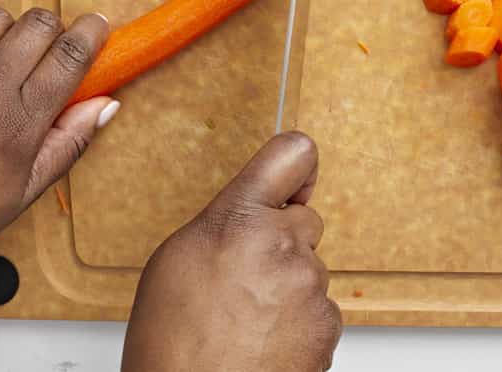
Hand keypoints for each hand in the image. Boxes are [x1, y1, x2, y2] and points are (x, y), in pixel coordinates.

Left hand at [0, 6, 116, 298]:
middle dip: (57, 30)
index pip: (69, 55)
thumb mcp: (21, 194)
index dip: (93, 33)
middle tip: (56, 54)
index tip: (100, 30)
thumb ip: (68, 143)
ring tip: (15, 61)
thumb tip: (105, 105)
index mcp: (16, 127)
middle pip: (38, 23)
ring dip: (15, 31)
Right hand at [122, 132, 340, 371]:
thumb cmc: (173, 347)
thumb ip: (225, 224)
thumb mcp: (176, 261)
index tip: (295, 183)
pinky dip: (300, 323)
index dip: (298, 169)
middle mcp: (282, 242)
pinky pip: (320, 307)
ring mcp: (310, 282)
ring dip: (288, 288)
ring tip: (246, 322)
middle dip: (282, 241)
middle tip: (245, 280)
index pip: (293, 154)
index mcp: (239, 218)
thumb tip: (253, 215)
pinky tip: (265, 342)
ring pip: (309, 269)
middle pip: (303, 221)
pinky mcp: (328, 321)